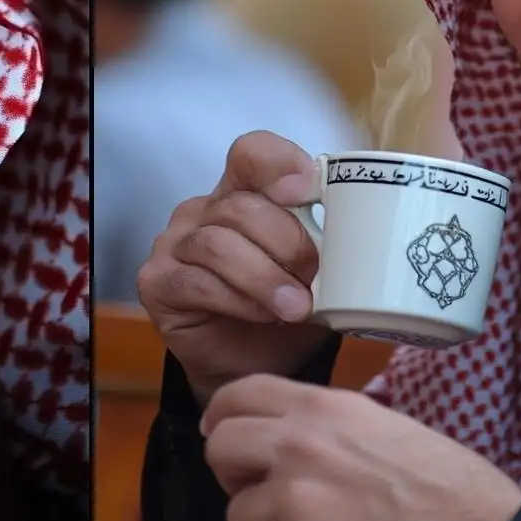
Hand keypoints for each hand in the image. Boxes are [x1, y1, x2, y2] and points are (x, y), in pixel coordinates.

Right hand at [136, 132, 330, 403]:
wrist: (254, 367)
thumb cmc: (286, 311)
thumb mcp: (320, 272)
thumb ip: (329, 242)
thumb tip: (363, 227)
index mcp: (244, 193)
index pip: (251, 153)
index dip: (279, 164)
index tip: (310, 191)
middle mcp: (203, 211)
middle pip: (240, 205)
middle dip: (286, 242)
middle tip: (315, 277)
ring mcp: (174, 244)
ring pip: (217, 243)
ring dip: (264, 277)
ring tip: (295, 307)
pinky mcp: (157, 282)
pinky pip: (196, 281)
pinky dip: (237, 299)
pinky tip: (263, 315)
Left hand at [201, 375, 520, 520]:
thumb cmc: (438, 476)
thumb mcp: (378, 419)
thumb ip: (319, 417)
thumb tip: (272, 427)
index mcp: (322, 406)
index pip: (238, 395)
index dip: (221, 415)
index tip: (221, 429)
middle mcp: (300, 445)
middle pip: (220, 447)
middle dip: (232, 469)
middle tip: (257, 482)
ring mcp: (296, 497)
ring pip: (237, 511)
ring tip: (309, 520)